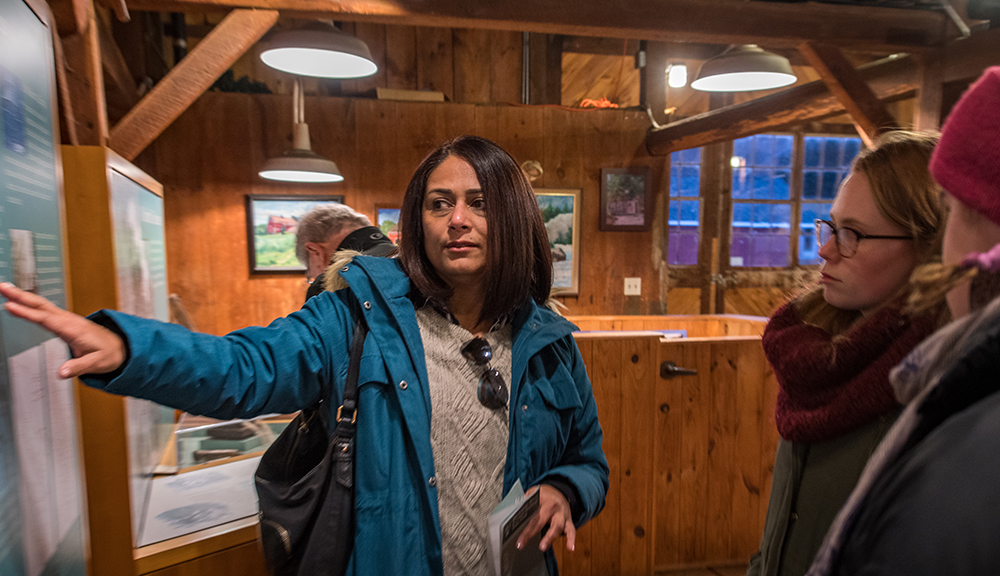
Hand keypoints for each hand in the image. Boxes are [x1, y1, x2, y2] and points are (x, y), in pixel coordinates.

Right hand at [0, 282, 125, 377]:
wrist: (121, 347)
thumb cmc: (109, 354)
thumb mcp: (97, 363)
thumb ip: (79, 367)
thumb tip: (62, 373)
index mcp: (74, 329)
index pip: (46, 319)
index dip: (27, 313)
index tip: (10, 306)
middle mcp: (69, 320)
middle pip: (41, 305)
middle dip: (21, 296)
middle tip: (2, 287)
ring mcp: (67, 319)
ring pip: (42, 304)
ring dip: (23, 296)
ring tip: (5, 289)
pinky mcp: (65, 321)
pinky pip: (45, 309)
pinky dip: (31, 303)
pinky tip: (20, 300)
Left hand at [516, 484, 575, 552]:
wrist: (561, 491)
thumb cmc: (544, 494)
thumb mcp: (533, 492)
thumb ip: (523, 501)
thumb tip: (510, 511)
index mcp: (542, 499)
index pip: (530, 512)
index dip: (521, 522)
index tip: (512, 531)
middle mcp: (553, 507)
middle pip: (541, 520)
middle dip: (530, 532)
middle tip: (521, 544)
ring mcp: (562, 514)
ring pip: (557, 526)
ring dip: (550, 537)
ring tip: (542, 547)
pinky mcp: (569, 521)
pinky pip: (572, 530)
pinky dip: (572, 539)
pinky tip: (570, 548)